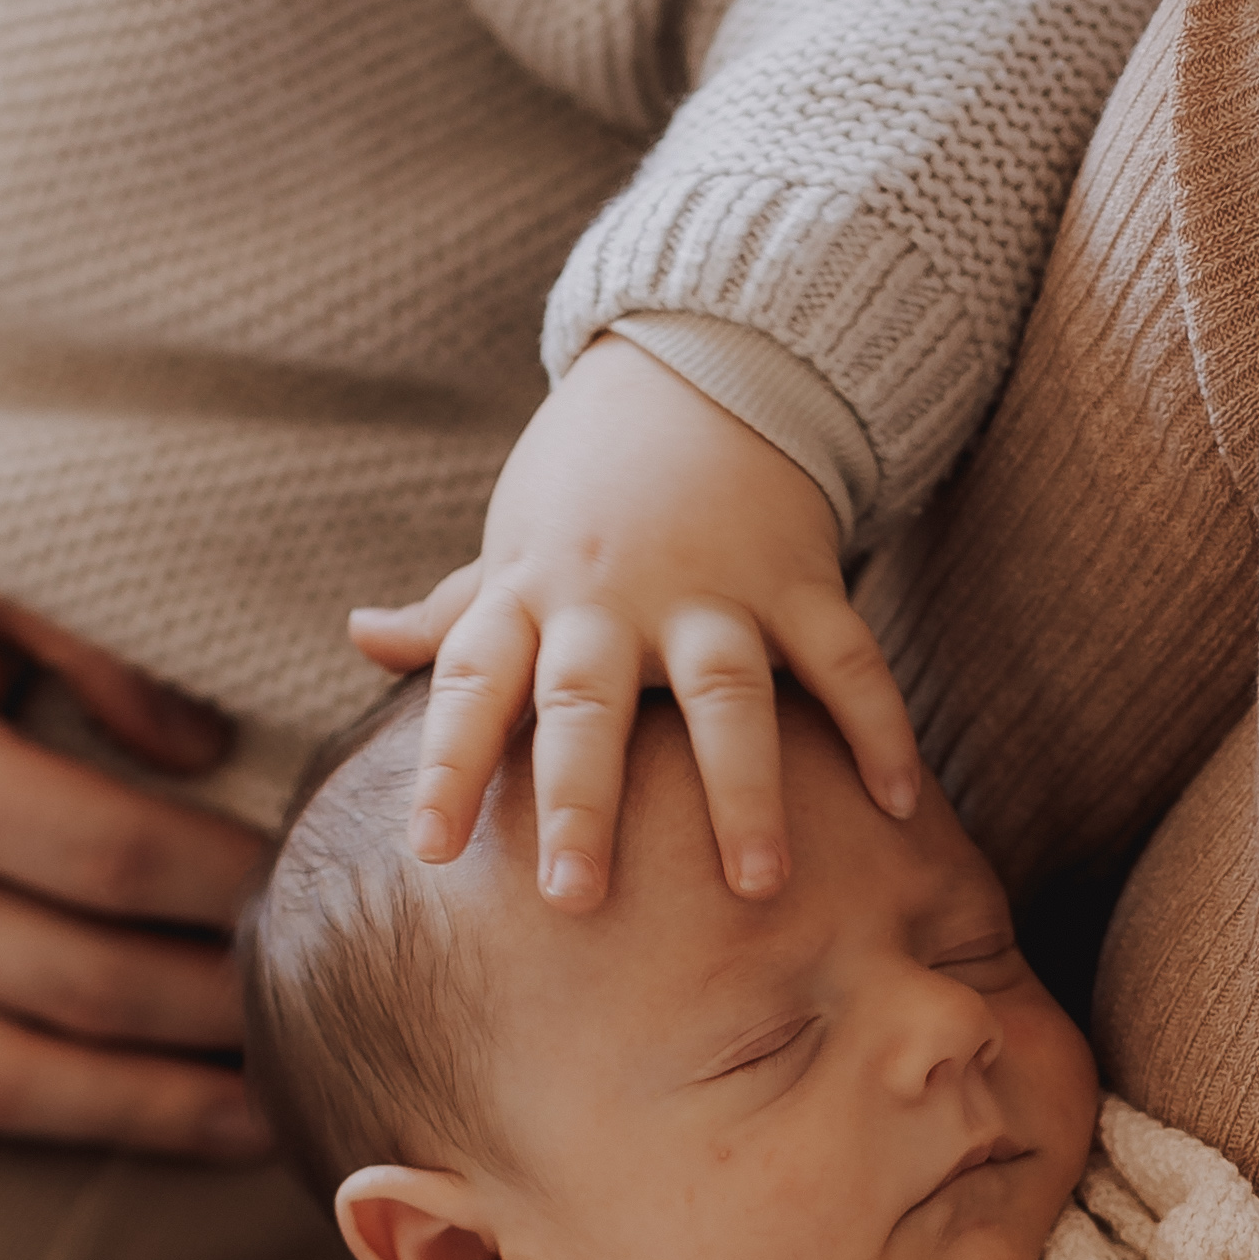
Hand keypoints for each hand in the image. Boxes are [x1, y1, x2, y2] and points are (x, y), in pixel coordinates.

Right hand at [0, 560, 265, 1167]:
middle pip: (78, 987)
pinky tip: (52, 1124)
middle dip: (214, 1019)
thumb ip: (89, 642)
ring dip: (133, 1113)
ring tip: (245, 1122)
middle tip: (312, 1031)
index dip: (232, 889)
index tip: (314, 902)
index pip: (116, 856)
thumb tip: (202, 752)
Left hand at [350, 334, 919, 910]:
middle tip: (574, 897)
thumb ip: (451, 612)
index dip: (447, 766)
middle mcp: (615, 597)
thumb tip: (361, 640)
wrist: (699, 362)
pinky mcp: (800, 577)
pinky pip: (845, 660)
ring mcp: (713, 588)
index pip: (472, 683)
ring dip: (744, 790)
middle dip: (580, 801)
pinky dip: (878, 729)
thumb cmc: (592, 484)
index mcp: (535, 594)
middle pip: (588, 705)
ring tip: (758, 886)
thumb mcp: (513, 542)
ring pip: (725, 693)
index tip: (430, 851)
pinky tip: (897, 807)